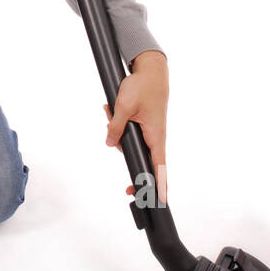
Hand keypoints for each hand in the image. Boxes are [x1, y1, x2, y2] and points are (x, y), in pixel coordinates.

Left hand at [103, 50, 168, 205]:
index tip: (159, 202)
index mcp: (156, 136)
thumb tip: (109, 144)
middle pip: (143, 160)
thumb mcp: (124, 107)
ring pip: (132, 144)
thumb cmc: (143, 86)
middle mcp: (156, 137)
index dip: (159, 185)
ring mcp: (150, 132)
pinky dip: (118, 123)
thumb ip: (116, 127)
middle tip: (126, 190)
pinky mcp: (144, 125)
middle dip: (128, 161)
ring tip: (110, 108)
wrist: (150, 69)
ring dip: (117, 132)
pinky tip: (109, 107)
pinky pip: (129, 131)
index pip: (159, 167)